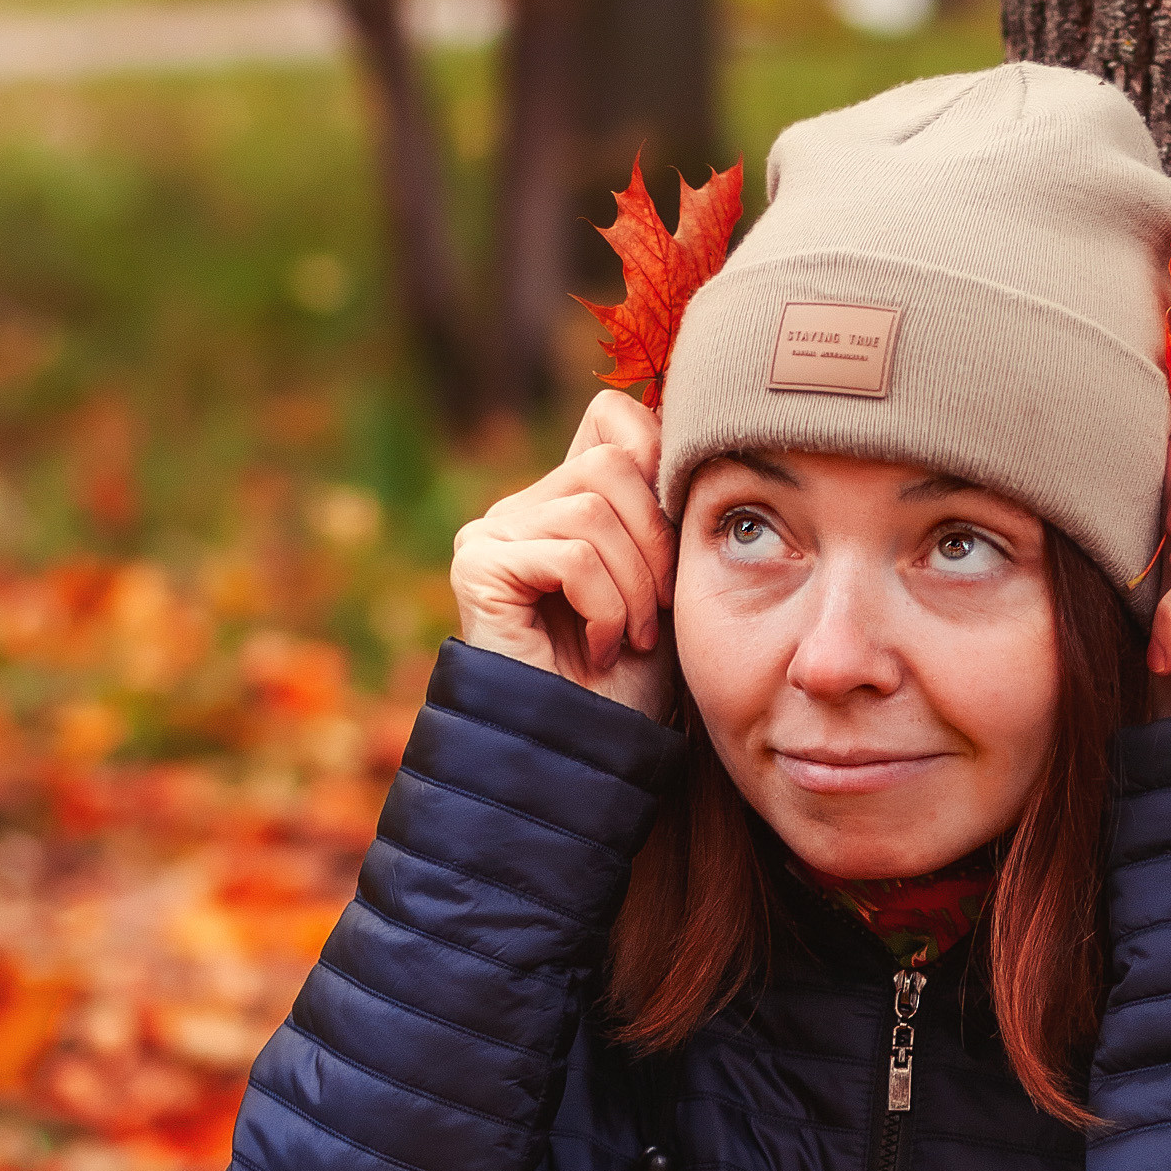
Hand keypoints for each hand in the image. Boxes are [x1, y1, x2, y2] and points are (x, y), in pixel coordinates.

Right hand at [450, 391, 676, 719]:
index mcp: (566, 500)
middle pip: (613, 460)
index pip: (613, 415)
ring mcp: (493, 534)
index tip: (681, 530)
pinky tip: (601, 649)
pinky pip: (569, 554)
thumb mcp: (667, 583)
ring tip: (632, 638)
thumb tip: (691, 433)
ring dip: (635, 587)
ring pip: (594, 510)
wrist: (586, 755)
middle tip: (662, 608)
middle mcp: (522, 508)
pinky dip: (604, 606)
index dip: (660, 455)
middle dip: (658, 541)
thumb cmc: (632, 684)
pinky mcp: (478, 566)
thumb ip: (666, 513)